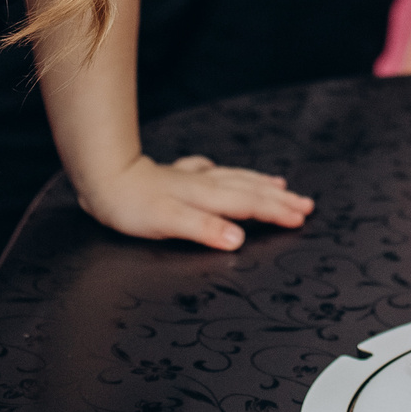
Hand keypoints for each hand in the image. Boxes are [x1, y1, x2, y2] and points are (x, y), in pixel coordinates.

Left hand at [75, 152, 313, 250]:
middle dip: (279, 199)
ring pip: (235, 180)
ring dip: (261, 184)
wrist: (103, 177)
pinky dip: (227, 174)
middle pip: (250, 190)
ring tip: (282, 185)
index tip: (301, 218)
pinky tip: (223, 171)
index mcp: (206, 197)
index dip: (277, 212)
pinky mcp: (176, 176)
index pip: (250, 205)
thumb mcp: (168, 222)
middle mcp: (204, 184)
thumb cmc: (131, 205)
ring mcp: (191, 178)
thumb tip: (239, 239)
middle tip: (306, 205)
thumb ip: (204, 230)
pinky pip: (212, 173)